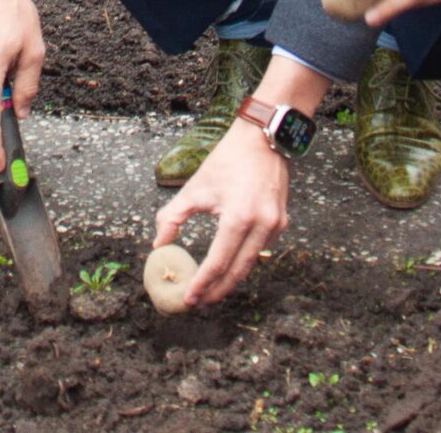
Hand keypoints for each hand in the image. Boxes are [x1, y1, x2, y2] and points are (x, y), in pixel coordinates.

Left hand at [153, 121, 287, 308]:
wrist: (261, 138)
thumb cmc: (226, 160)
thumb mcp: (194, 188)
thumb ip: (172, 218)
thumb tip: (158, 245)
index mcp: (238, 218)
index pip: (218, 262)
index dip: (202, 284)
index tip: (188, 298)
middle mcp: (261, 225)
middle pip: (238, 271)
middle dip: (217, 290)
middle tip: (199, 302)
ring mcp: (275, 225)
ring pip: (251, 263)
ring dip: (231, 278)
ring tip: (210, 289)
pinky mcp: (282, 222)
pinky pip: (261, 249)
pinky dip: (244, 260)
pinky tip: (229, 266)